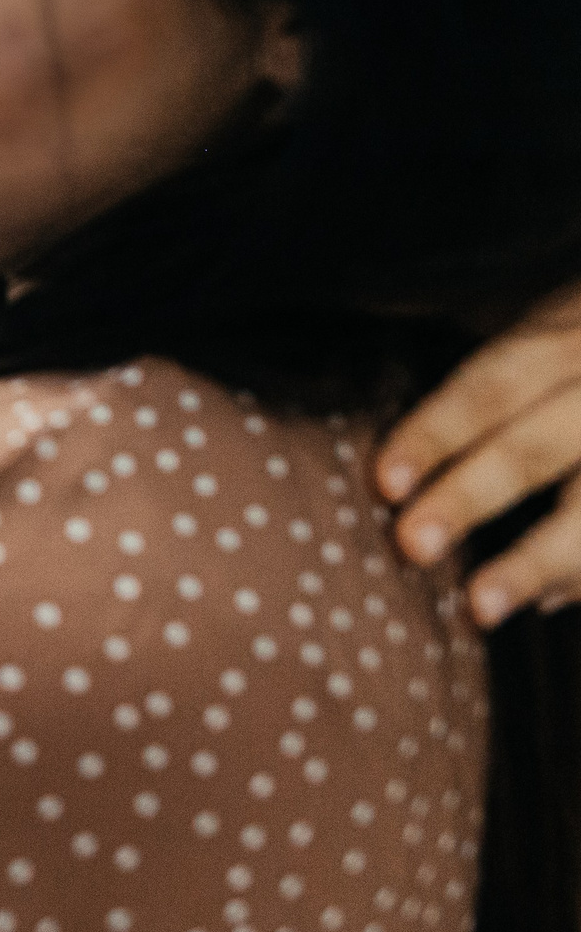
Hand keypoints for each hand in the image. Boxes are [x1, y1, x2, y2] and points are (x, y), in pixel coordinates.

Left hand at [377, 281, 580, 626]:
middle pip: (533, 447)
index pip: (488, 388)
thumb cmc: (573, 345)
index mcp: (557, 341)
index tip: (384, 484)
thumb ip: (463, 349)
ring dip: (540, 562)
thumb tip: (372, 386)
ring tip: (482, 609)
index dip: (435, 434)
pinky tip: (546, 602)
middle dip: (470, 497)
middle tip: (411, 547)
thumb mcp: (526, 322)